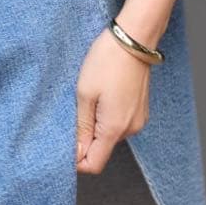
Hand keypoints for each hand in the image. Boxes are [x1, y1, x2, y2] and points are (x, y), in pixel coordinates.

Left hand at [76, 27, 151, 173]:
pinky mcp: (140, 110)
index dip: (77, 160)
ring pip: (110, 134)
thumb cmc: (106, 61)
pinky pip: (119, 122)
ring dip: (95, 124)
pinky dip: (107, 116)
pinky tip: (102, 94)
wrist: (133, 40)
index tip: (64, 144)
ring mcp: (138, 119)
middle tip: (74, 110)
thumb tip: (77, 153)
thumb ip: (81, 126)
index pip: (94, 164)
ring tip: (89, 97)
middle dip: (85, 137)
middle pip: (101, 148)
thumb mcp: (84, 93)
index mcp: (114, 128)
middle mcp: (130, 129)